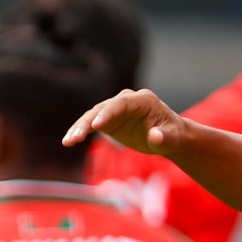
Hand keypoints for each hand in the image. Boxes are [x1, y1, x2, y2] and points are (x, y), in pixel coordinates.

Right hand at [64, 89, 186, 153]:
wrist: (168, 136)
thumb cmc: (173, 135)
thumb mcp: (172, 138)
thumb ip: (164, 137)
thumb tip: (155, 136)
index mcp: (143, 100)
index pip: (122, 103)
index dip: (108, 113)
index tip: (96, 125)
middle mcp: (126, 100)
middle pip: (103, 109)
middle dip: (88, 122)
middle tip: (76, 137)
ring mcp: (115, 109)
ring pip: (93, 115)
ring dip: (80, 128)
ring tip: (68, 142)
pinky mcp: (108, 119)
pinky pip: (90, 124)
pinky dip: (80, 131)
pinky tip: (68, 141)